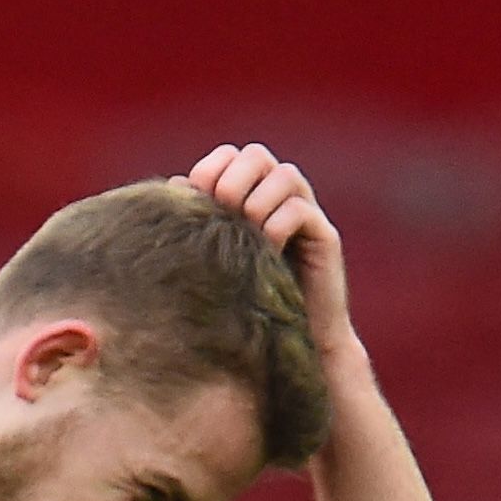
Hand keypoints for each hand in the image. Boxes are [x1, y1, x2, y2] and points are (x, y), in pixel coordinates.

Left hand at [187, 142, 354, 350]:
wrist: (280, 345)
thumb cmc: (236, 301)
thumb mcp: (208, 256)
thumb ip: (197, 218)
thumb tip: (176, 183)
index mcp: (249, 195)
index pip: (231, 154)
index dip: (211, 168)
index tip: (197, 200)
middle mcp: (279, 197)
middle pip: (257, 155)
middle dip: (233, 179)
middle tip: (223, 211)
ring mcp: (305, 214)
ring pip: (285, 175)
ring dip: (256, 201)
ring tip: (246, 234)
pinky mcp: (324, 237)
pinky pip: (300, 210)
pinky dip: (277, 225)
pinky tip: (266, 252)